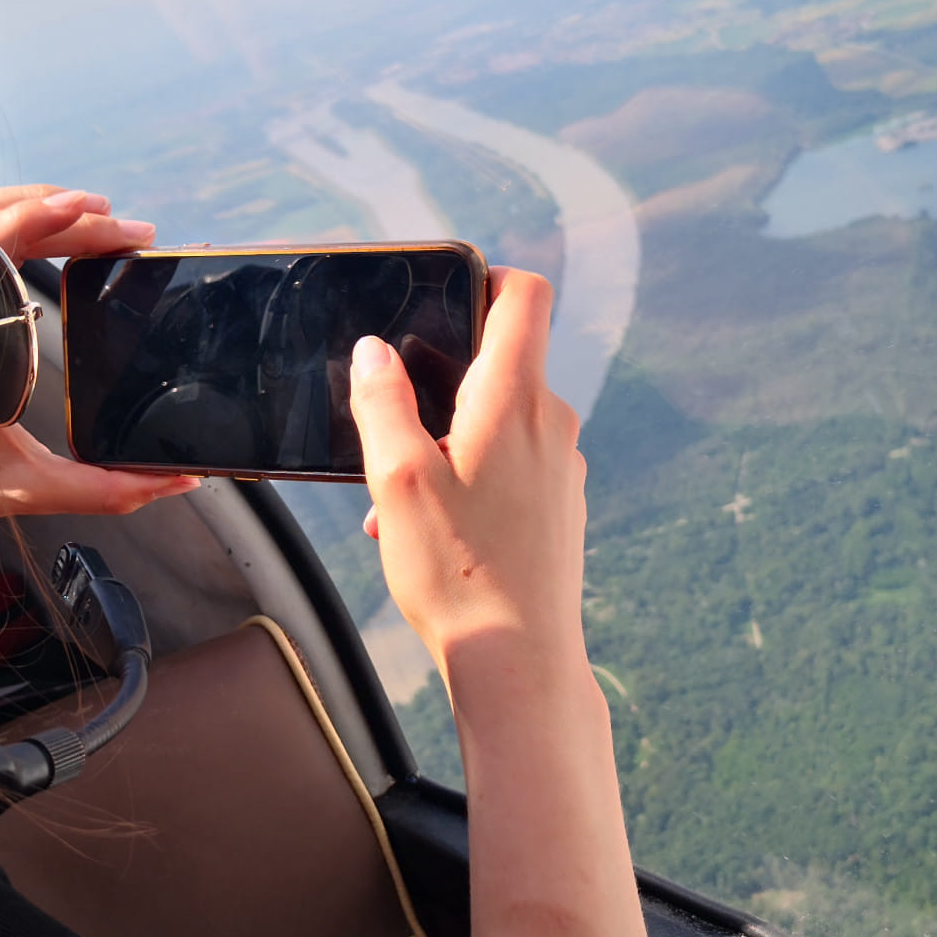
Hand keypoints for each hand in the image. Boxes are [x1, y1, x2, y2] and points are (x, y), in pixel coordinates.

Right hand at [0, 183, 198, 522]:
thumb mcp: (34, 484)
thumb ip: (104, 485)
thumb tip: (178, 478)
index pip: (9, 262)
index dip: (64, 240)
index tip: (131, 249)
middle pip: (4, 233)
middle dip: (75, 223)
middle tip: (140, 233)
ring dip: (55, 204)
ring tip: (111, 210)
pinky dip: (25, 209)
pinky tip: (74, 207)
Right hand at [350, 268, 586, 664]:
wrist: (519, 660)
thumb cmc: (458, 571)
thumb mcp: (396, 478)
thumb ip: (382, 402)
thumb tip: (374, 350)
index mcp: (514, 399)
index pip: (526, 295)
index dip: (488, 277)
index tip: (447, 293)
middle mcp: (551, 423)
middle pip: (501, 362)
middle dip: (441, 384)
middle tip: (396, 428)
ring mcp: (563, 466)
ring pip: (498, 423)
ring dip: (446, 443)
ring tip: (400, 503)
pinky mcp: (560, 506)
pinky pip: (511, 467)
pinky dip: (468, 479)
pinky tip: (430, 531)